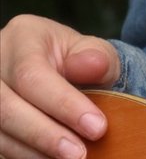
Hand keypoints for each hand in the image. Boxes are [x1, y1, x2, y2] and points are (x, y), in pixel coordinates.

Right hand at [0, 15, 119, 158]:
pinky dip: (22, 155)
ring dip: (32, 151)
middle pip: (7, 108)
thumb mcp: (93, 50)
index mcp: (22, 37)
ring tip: (68, 158)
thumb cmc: (77, 59)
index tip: (97, 127)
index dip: (63, 104)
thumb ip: (97, 58)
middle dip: (45, 135)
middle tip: (79, 153)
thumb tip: (93, 67)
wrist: (60, 70)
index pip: (33, 75)